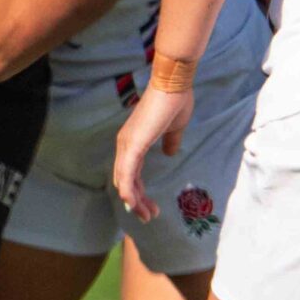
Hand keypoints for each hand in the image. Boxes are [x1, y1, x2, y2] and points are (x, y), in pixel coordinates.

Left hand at [113, 86, 195, 219]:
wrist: (173, 84)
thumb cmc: (175, 102)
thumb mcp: (174, 128)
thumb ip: (170, 142)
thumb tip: (170, 153)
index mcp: (133, 142)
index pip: (130, 174)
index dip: (139, 192)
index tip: (151, 207)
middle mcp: (125, 145)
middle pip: (124, 181)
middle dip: (137, 201)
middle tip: (149, 216)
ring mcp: (127, 145)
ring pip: (124, 181)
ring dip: (135, 201)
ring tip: (147, 215)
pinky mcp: (133, 145)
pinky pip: (127, 174)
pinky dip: (130, 191)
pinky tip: (135, 203)